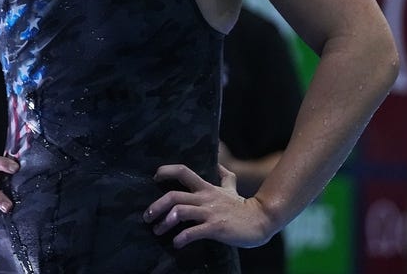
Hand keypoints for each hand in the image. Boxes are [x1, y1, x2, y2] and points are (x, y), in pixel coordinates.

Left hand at [145, 163, 274, 248]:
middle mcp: (205, 198)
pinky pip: (193, 232)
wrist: (260, 221)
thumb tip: (218, 163)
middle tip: (147, 216)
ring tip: (158, 231)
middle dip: (156, 206)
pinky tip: (177, 243)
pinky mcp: (215, 228)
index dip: (166, 171)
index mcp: (207, 187)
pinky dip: (181, 239)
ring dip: (165, 223)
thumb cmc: (242, 206)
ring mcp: (210, 213)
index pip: (183, 172)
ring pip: (180, 213)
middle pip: (174, 196)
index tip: (155, 177)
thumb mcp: (232, 187)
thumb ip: (223, 175)